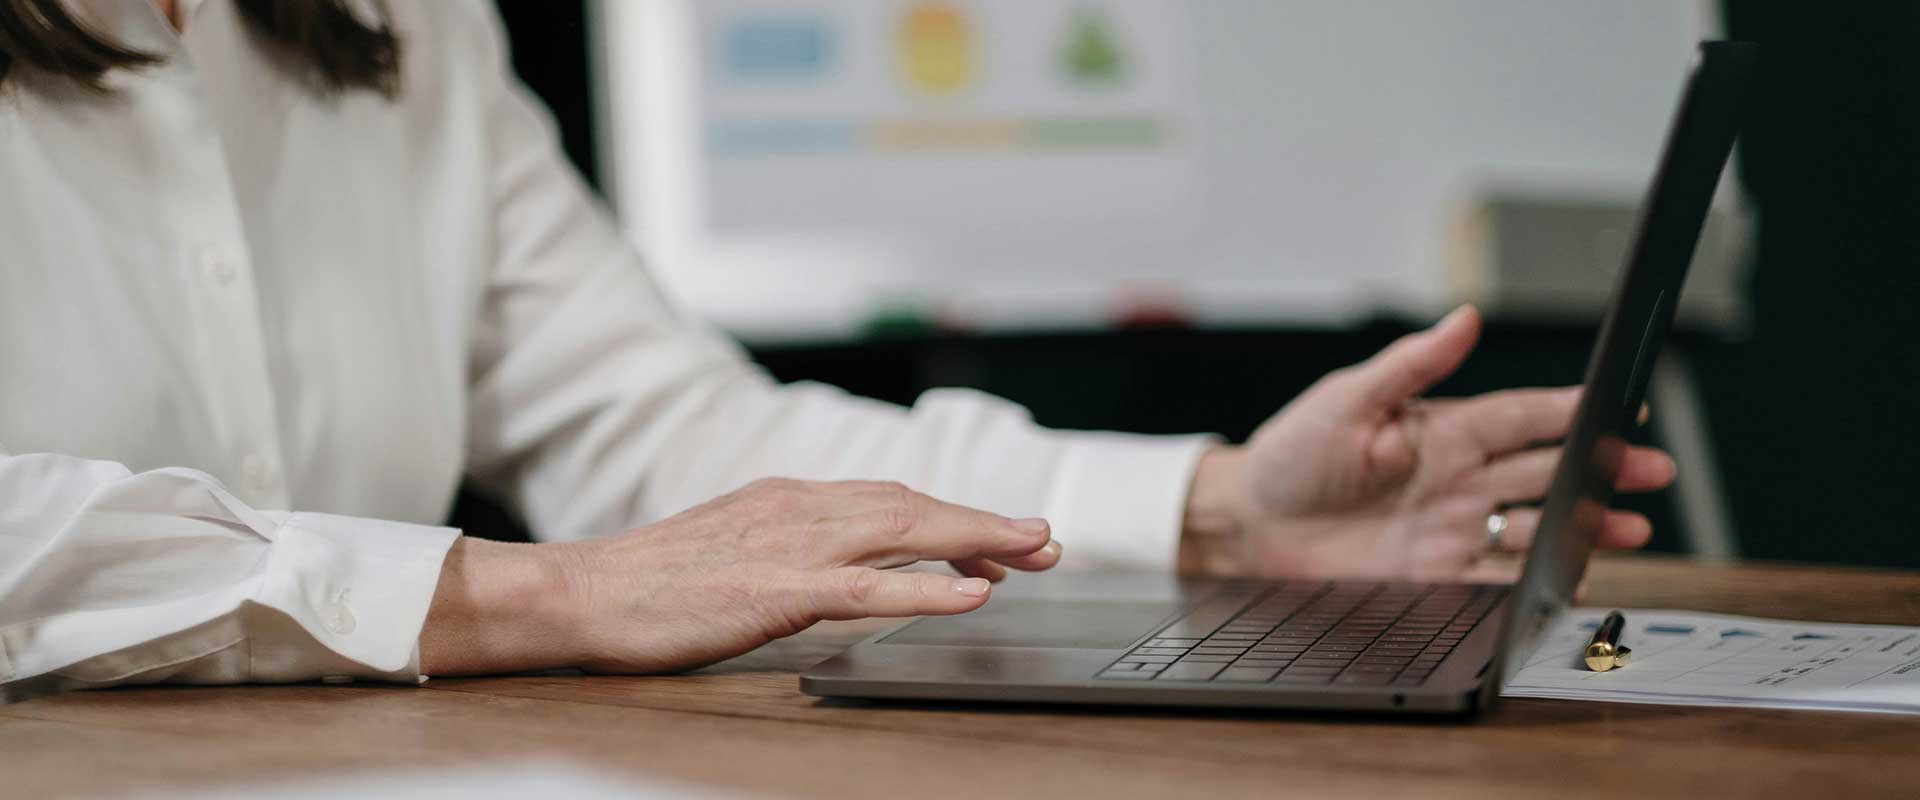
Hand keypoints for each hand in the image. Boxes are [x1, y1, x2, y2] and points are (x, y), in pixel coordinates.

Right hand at [419, 478, 1060, 674]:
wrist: (581, 592)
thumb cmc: (652, 582)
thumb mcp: (736, 547)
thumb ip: (794, 548)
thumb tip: (849, 564)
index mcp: (790, 499)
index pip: (892, 500)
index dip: (955, 517)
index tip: (1005, 537)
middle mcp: (799, 509)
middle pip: (913, 506)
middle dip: (986, 522)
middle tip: (1048, 540)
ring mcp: (789, 546)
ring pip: (904, 532)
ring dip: (977, 539)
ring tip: (1034, 552)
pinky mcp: (774, 589)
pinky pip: (867, 587)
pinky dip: (927, 587)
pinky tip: (974, 592)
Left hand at [1180, 305, 1673, 582]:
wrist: (1247, 524)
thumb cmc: (1288, 454)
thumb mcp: (1345, 399)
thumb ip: (1410, 364)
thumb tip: (1464, 318)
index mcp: (1442, 429)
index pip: (1522, 416)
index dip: (1572, 411)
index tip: (1624, 405)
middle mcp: (1456, 477)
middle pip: (1546, 468)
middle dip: (1602, 468)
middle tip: (1652, 469)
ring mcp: (1450, 526)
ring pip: (1535, 523)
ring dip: (1583, 524)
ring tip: (1631, 527)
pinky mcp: (1433, 572)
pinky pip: (1498, 577)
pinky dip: (1538, 578)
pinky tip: (1572, 573)